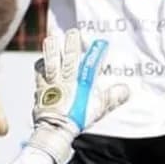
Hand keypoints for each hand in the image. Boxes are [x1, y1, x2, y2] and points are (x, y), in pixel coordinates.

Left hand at [27, 29, 129, 163]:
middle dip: (67, 43)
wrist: (55, 131)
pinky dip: (40, 68)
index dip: (80, 47)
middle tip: (68, 32)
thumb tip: (126, 89)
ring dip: (50, 50)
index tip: (82, 36)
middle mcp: (61, 79)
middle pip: (63, 56)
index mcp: (75, 81)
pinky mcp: (39, 90)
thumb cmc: (76, 119)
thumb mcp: (97, 109)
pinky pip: (38, 75)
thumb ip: (111, 98)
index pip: (79, 59)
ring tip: (51, 39)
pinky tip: (42, 64)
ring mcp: (48, 83)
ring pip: (48, 61)